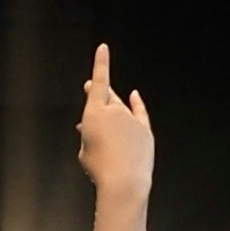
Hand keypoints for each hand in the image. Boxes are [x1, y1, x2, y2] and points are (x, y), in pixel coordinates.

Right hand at [76, 44, 154, 201]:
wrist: (124, 182)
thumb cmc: (99, 169)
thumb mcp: (84, 151)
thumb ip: (88, 134)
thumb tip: (93, 129)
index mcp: (95, 112)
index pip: (99, 82)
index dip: (101, 63)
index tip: (104, 48)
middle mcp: (115, 110)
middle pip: (108, 97)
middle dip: (99, 93)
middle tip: (88, 88)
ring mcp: (132, 118)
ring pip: (122, 109)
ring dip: (113, 113)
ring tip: (106, 124)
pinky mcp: (145, 130)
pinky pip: (140, 112)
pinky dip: (137, 104)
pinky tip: (135, 96)